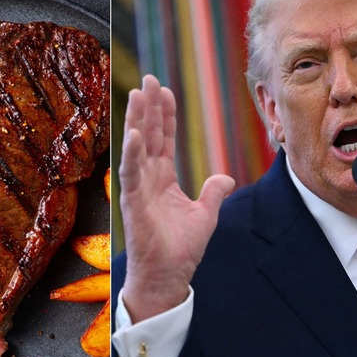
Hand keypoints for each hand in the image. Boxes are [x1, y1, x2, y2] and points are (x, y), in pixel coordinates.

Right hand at [119, 75, 234, 322]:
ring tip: (137, 94)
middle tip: (148, 79)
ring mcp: (138, 189)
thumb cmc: (180, 250)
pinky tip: (134, 133)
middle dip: (148, 107)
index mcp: (162, 179)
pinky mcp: (134, 203)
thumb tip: (224, 177)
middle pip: (148, 135)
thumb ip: (213, 193)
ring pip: (137, 147)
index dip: (164, 115)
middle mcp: (148, 179)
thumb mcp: (205, 215)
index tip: (165, 90)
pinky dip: (132, 154)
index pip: (163, 139)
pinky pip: (132, 174)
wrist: (168, 276)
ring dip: (137, 120)